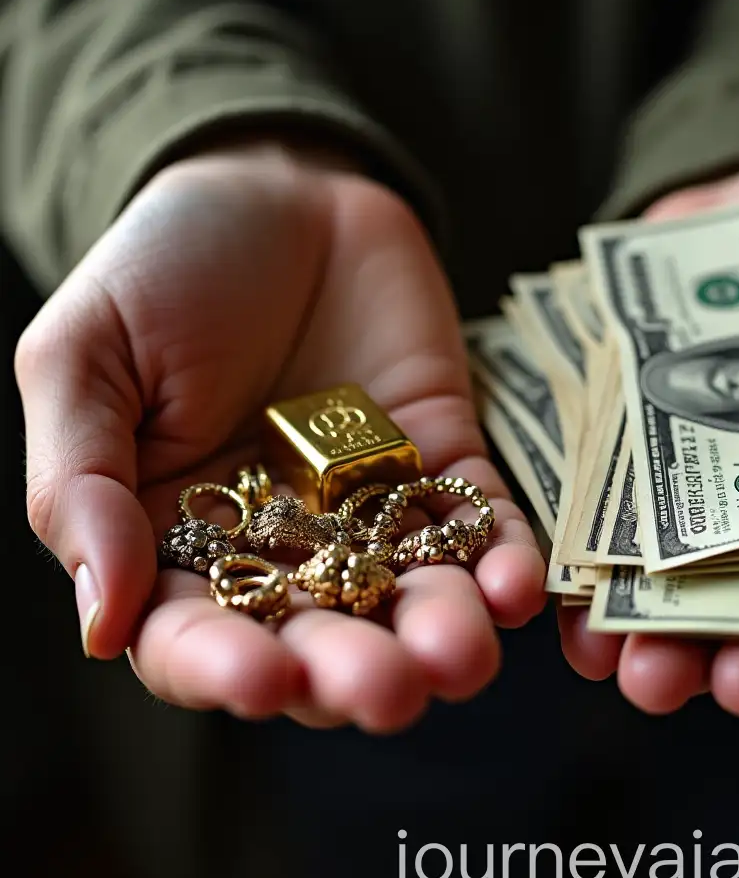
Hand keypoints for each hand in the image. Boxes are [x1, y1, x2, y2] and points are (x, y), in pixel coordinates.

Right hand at [15, 143, 545, 729]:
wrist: (274, 188)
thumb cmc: (161, 269)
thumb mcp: (85, 360)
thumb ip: (80, 485)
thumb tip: (100, 620)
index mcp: (177, 539)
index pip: (196, 637)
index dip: (225, 668)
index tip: (262, 679)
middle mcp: (283, 545)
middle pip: (320, 635)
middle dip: (354, 670)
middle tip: (387, 689)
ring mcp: (370, 508)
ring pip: (410, 596)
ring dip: (442, 633)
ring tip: (464, 657)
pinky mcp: (443, 460)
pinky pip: (479, 521)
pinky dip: (503, 557)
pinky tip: (518, 587)